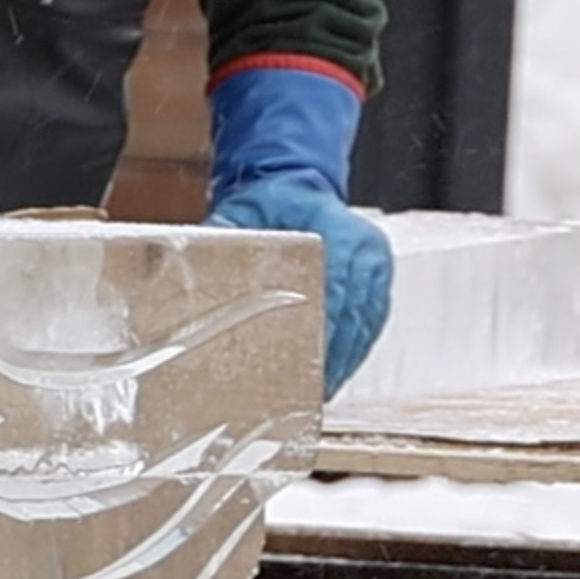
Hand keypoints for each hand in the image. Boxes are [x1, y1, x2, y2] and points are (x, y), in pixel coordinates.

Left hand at [208, 173, 392, 395]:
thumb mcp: (245, 209)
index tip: (305, 360)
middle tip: (309, 389)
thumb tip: (200, 260)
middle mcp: (366, 247)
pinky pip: (372, 321)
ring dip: (346, 358)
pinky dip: (356, 348)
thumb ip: (227, 234)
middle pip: (352, 312)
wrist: (300, 187)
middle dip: (332, 354)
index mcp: (339, 228)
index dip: (322, 327)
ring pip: (365, 322)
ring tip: (322, 391)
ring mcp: (377, 264)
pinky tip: (338, 372)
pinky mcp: (379, 280)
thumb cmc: (275, 200)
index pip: (335, 286)